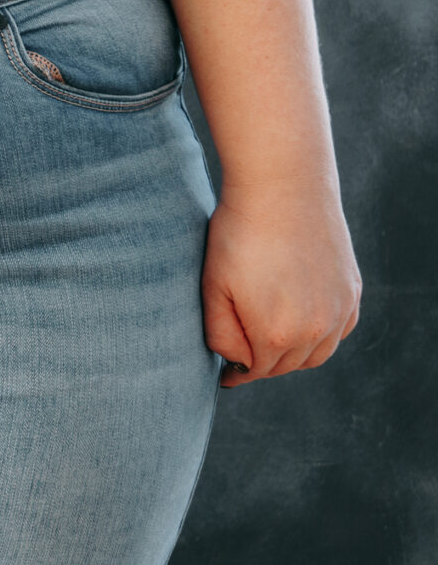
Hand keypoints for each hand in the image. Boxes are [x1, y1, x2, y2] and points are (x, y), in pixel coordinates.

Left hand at [203, 175, 360, 387]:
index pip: (256, 370)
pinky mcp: (351, 291)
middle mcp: (314, 331)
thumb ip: (221, 333)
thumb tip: (234, 361)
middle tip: (246, 356)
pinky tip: (303, 324)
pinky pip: (339, 330)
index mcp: (275, 335)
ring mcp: (338, 311)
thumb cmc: (239, 235)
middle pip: (287, 365)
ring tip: (271, 342)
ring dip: (295, 354)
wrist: (283, 190)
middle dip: (265, 364)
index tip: (227, 374)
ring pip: (317, 353)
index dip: (239, 372)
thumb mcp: (213, 286)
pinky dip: (322, 336)